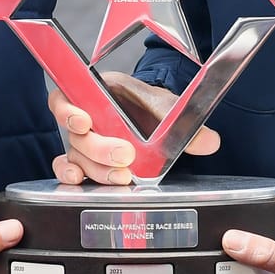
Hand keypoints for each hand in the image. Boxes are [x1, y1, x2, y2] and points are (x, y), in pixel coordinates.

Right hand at [49, 73, 218, 185]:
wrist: (155, 120)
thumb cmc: (153, 107)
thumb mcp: (169, 110)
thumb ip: (186, 125)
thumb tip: (210, 142)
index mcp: (97, 92)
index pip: (64, 98)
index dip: (67, 111)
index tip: (84, 122)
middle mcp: (84, 115)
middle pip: (75, 134)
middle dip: (99, 148)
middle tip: (124, 156)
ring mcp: (84, 140)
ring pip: (76, 155)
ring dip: (95, 168)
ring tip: (120, 176)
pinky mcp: (87, 160)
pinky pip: (70, 167)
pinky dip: (72, 175)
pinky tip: (81, 182)